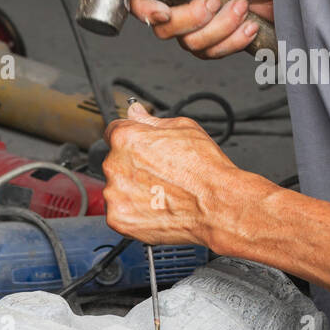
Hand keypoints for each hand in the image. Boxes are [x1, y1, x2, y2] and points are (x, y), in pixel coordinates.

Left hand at [101, 103, 241, 246]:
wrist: (216, 205)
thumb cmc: (204, 168)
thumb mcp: (183, 128)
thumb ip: (151, 120)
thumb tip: (135, 111)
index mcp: (126, 138)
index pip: (113, 132)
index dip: (131, 140)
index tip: (141, 150)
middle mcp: (115, 165)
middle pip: (115, 162)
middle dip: (133, 167)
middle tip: (160, 174)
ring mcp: (115, 194)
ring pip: (117, 189)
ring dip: (132, 191)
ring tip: (161, 193)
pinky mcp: (119, 219)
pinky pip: (120, 213)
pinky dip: (134, 213)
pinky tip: (156, 209)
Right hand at [131, 0, 275, 57]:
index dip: (145, 10)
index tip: (164, 12)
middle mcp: (178, 5)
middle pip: (164, 28)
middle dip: (195, 16)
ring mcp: (194, 28)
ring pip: (191, 43)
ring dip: (223, 26)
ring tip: (241, 6)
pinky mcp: (212, 45)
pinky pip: (212, 53)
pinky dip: (234, 39)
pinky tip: (247, 24)